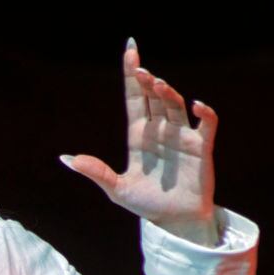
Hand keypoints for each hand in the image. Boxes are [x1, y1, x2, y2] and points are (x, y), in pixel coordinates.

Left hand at [59, 38, 219, 241]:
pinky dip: (204, 114)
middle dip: (148, 82)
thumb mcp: (116, 188)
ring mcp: (181, 137)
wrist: (173, 223)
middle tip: (142, 72)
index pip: (134, 98)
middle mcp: (160, 130)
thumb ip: (96, 172)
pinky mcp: (200, 148)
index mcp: (138, 135)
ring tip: (158, 84)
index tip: (131, 51)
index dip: (131, 75)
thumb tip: (67, 159)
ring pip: (176, 106)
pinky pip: (206, 125)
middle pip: (153, 98)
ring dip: (168, 94)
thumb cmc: (146, 204)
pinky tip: (195, 106)